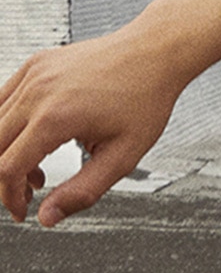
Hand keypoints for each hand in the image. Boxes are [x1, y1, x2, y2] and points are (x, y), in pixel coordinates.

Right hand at [0, 23, 187, 226]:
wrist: (153, 53)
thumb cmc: (145, 102)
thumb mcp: (123, 157)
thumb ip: (83, 191)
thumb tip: (47, 218)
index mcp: (56, 118)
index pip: (7, 168)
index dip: (10, 197)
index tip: (23, 213)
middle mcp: (35, 92)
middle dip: (2, 179)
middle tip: (26, 197)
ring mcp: (31, 74)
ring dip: (6, 154)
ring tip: (39, 172)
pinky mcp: (32, 65)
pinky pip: (3, 101)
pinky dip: (10, 127)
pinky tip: (38, 142)